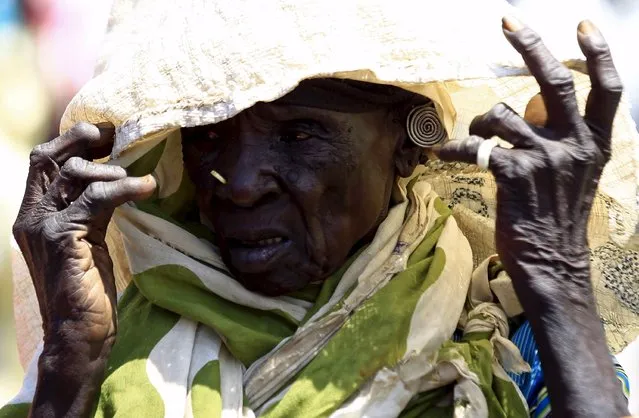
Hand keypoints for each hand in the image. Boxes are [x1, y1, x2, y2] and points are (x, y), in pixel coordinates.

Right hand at [12, 123, 155, 415]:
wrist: (79, 335)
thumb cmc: (87, 290)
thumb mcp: (87, 239)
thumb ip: (91, 209)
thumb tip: (115, 179)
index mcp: (33, 216)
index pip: (41, 162)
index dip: (71, 141)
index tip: (104, 136)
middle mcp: (31, 217)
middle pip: (47, 157)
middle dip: (82, 140)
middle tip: (115, 138)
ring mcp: (45, 228)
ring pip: (73, 174)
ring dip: (111, 169)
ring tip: (139, 181)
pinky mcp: (66, 240)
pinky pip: (97, 198)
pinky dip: (126, 187)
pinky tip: (149, 187)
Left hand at [437, 18, 627, 417]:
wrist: (552, 264)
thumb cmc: (557, 219)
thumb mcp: (574, 177)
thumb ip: (560, 141)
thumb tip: (528, 110)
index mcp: (595, 144)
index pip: (607, 90)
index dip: (597, 54)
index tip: (583, 25)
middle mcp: (574, 145)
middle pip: (555, 81)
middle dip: (531, 45)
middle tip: (509, 21)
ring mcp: (545, 159)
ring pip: (501, 114)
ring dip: (478, 121)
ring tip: (470, 136)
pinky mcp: (514, 175)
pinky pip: (477, 146)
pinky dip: (455, 147)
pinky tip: (443, 153)